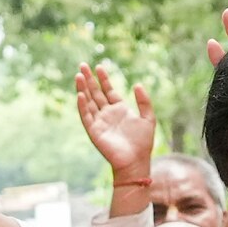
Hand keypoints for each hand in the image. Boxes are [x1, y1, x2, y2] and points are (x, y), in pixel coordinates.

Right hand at [74, 63, 156, 180]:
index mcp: (119, 109)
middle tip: (83, 65)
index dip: (103, 78)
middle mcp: (107, 114)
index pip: (108, 90)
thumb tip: (137, 85)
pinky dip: (82, 106)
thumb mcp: (148, 118)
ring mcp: (99, 122)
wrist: (136, 161)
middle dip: (89, 79)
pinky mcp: (94, 131)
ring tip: (79, 75)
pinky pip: (86, 116)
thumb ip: (144, 101)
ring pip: (89, 102)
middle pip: (95, 93)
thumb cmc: (143, 143)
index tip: (99, 66)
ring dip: (83, 89)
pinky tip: (80, 94)